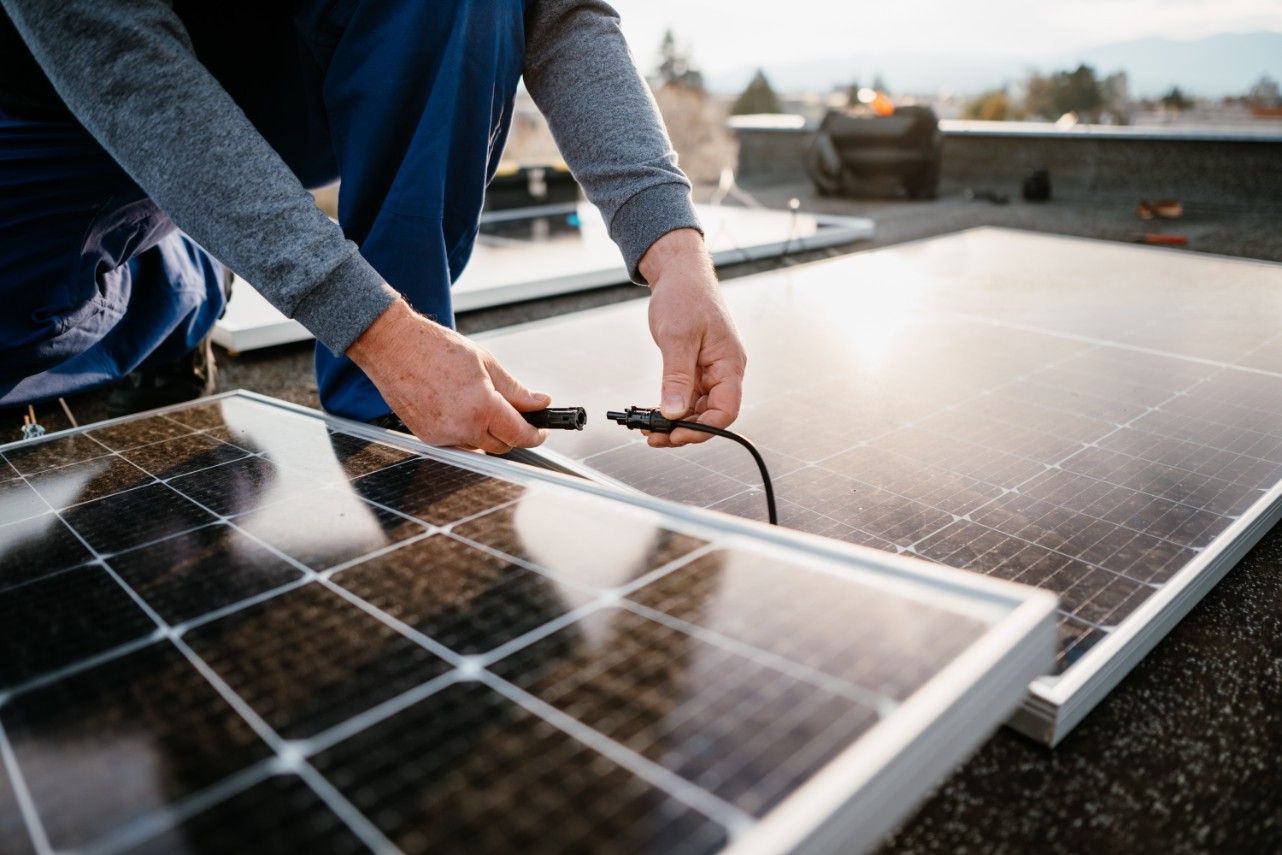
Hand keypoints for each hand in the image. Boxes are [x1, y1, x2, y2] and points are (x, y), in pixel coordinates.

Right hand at [347, 299, 548, 452]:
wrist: (393, 346)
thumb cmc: (434, 348)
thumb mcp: (485, 363)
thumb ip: (515, 389)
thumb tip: (539, 402)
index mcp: (481, 407)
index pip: (519, 434)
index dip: (534, 434)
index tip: (540, 429)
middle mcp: (462, 428)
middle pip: (501, 446)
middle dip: (512, 433)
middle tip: (516, 413)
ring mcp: (442, 436)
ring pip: (478, 445)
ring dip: (487, 431)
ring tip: (479, 402)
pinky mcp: (427, 437)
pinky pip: (456, 442)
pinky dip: (465, 430)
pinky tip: (459, 407)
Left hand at [641, 229, 746, 447]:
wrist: (679, 273)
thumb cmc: (685, 295)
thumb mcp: (677, 337)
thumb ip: (677, 377)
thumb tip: (674, 412)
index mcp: (730, 364)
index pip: (726, 410)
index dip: (703, 429)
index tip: (676, 435)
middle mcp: (725, 370)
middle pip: (712, 414)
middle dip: (685, 430)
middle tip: (654, 437)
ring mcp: (712, 370)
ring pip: (699, 408)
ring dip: (677, 422)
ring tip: (649, 429)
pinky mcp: (698, 368)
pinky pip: (689, 396)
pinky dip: (673, 407)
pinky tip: (654, 414)